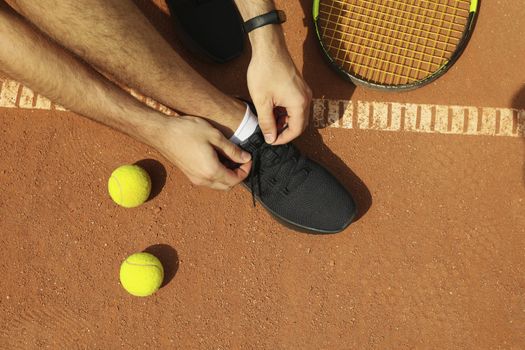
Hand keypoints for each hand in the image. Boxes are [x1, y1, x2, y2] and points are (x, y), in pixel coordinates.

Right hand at [153, 116, 251, 189]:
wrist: (161, 132)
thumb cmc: (187, 131)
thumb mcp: (214, 136)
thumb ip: (232, 150)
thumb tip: (246, 158)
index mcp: (211, 171)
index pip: (235, 180)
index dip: (245, 171)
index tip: (248, 158)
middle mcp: (203, 180)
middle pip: (228, 186)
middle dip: (238, 175)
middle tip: (241, 159)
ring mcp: (195, 179)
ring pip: (218, 184)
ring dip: (227, 175)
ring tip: (229, 156)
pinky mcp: (189, 175)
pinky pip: (208, 180)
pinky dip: (217, 173)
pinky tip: (216, 157)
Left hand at [247, 27, 311, 144]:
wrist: (269, 48)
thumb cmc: (264, 71)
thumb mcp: (262, 101)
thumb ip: (266, 123)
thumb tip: (270, 138)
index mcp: (299, 103)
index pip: (296, 130)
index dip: (283, 138)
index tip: (270, 140)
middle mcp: (306, 98)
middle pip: (299, 124)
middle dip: (284, 130)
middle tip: (269, 133)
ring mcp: (304, 91)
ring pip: (297, 114)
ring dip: (284, 121)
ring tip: (268, 120)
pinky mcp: (299, 87)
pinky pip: (296, 105)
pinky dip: (286, 111)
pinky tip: (272, 109)